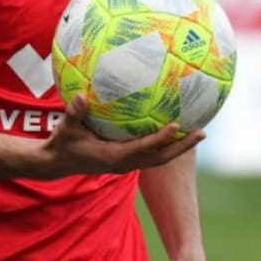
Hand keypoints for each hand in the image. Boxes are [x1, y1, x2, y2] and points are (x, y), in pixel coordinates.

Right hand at [38, 94, 204, 177]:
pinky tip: (175, 130)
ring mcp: (128, 163)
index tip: (176, 125)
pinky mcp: (127, 159)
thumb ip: (74, 113)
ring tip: (198, 131)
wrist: (58, 163)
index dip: (160, 138)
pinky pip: (152, 153)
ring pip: (160, 157)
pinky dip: (166, 144)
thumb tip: (80, 97)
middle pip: (161, 158)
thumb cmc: (62, 144)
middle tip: (202, 132)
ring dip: (179, 147)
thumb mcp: (65, 129)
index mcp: (114, 157)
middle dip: (182, 146)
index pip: (143, 148)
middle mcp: (125, 163)